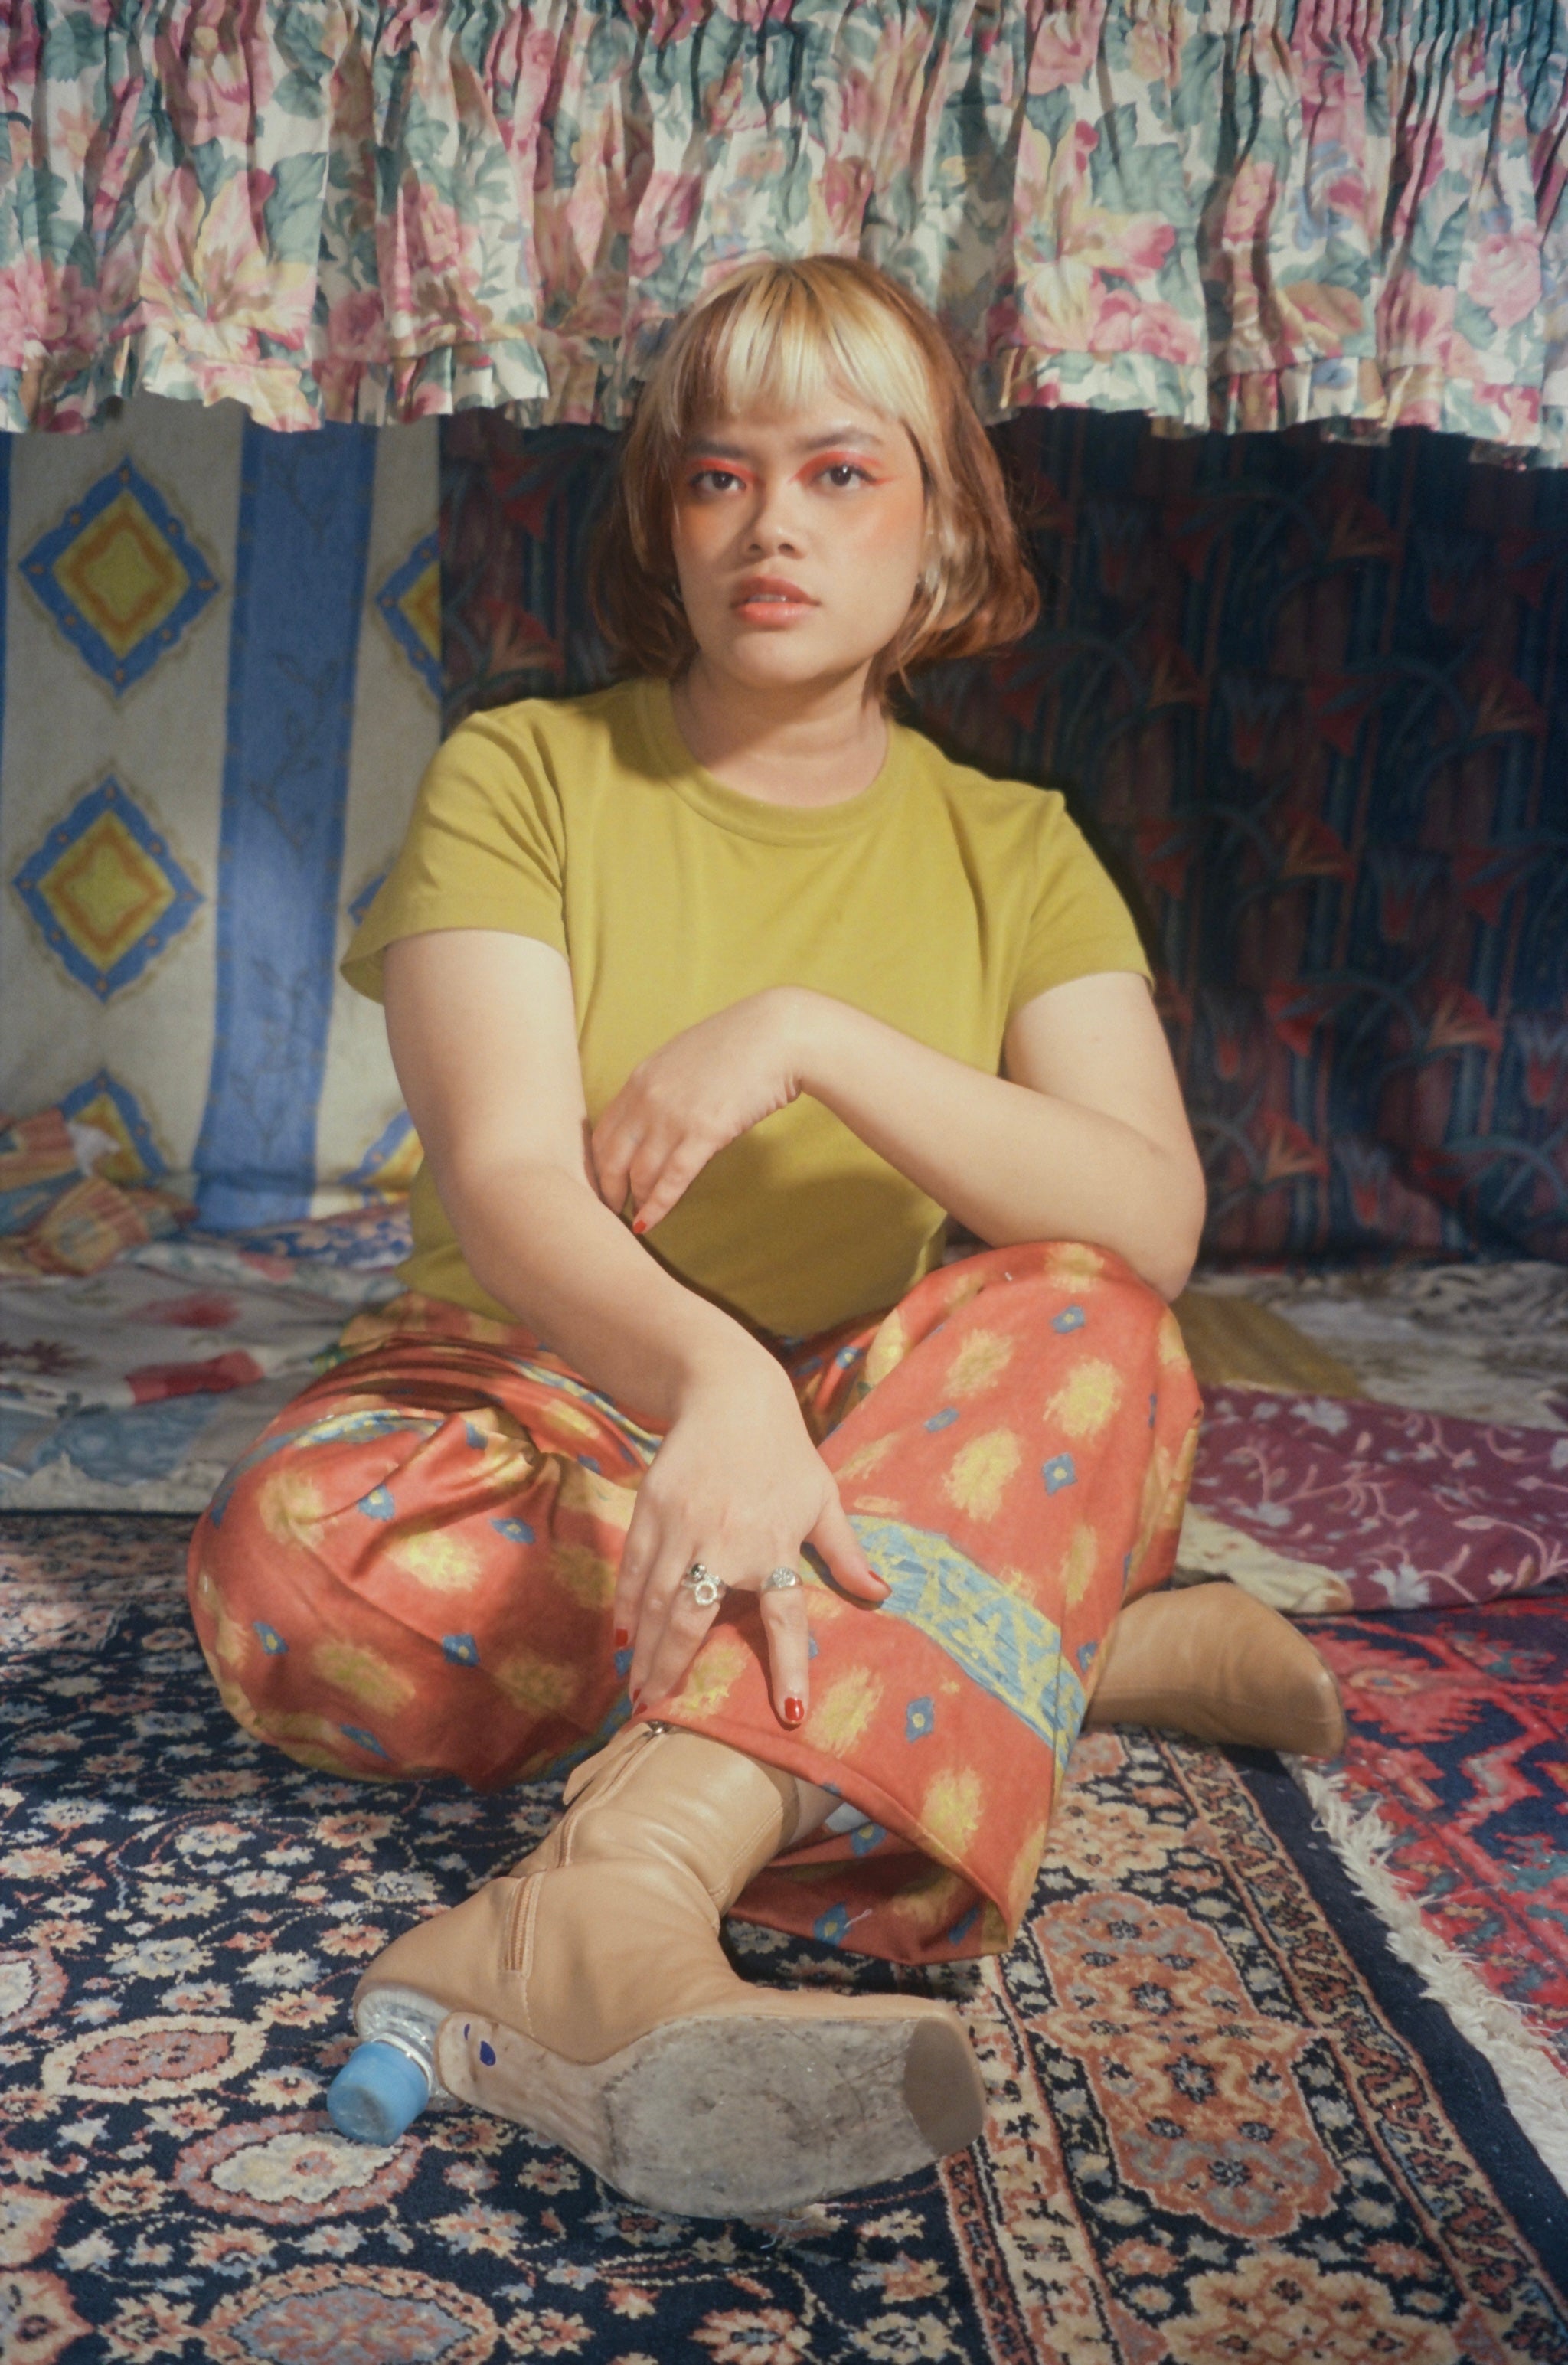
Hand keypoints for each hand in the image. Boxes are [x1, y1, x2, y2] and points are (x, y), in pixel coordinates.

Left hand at [591, 988, 809, 1234]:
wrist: (779, 1035)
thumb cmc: (739, 1044)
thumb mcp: (684, 1058)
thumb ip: (662, 1086)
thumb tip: (654, 1115)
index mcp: (641, 1078)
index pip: (602, 1131)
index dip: (597, 1164)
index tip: (603, 1182)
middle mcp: (647, 1098)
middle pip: (611, 1156)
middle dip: (608, 1188)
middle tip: (611, 1209)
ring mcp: (673, 1116)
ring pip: (639, 1172)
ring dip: (635, 1200)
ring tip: (635, 1218)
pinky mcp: (704, 1133)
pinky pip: (672, 1179)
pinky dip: (657, 1206)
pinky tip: (649, 1222)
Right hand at [615, 1357, 888, 1724]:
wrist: (729, 1393)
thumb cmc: (783, 1451)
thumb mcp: (822, 1497)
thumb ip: (845, 1553)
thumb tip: (881, 1596)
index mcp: (774, 1543)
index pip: (785, 1618)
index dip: (790, 1667)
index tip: (789, 1714)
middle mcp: (725, 1541)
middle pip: (692, 1617)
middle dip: (671, 1667)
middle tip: (655, 1710)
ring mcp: (681, 1526)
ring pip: (654, 1600)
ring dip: (644, 1649)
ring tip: (635, 1689)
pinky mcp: (650, 1510)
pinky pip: (634, 1570)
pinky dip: (626, 1607)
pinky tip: (621, 1639)